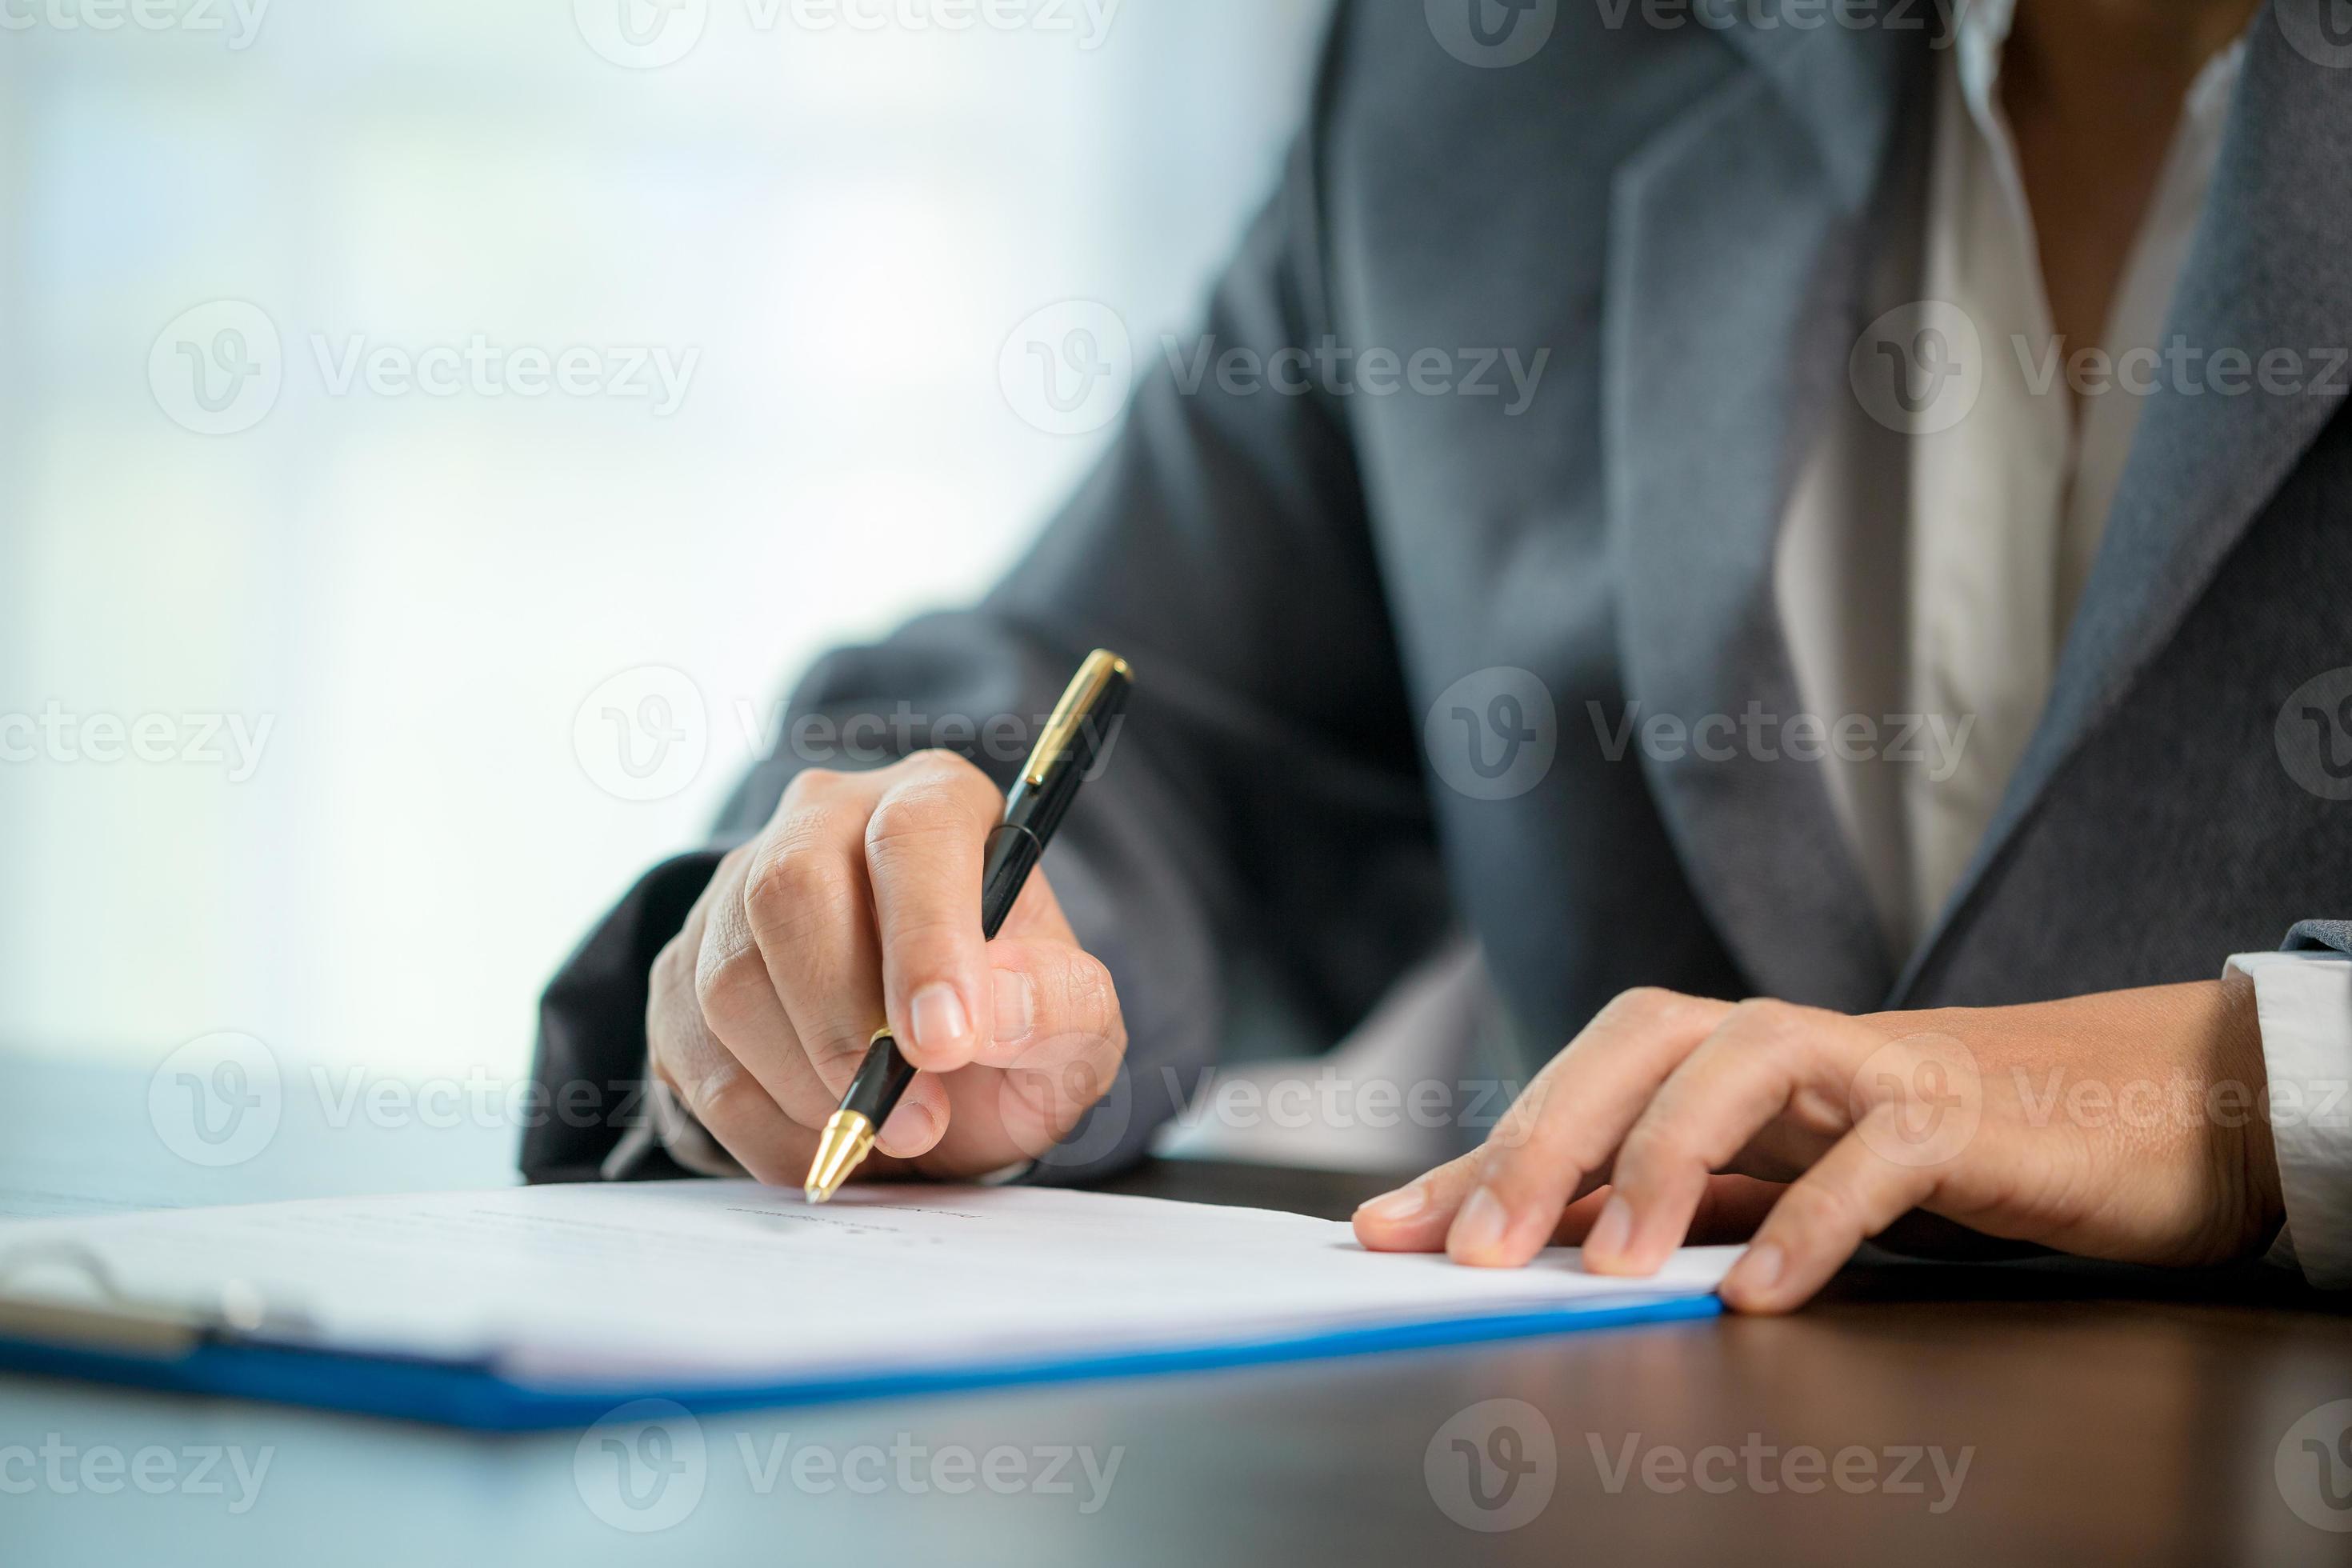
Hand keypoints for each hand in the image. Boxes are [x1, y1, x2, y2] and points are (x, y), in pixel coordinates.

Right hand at [646, 751, 1125, 1184]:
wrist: (938, 1083)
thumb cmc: (1011, 1030)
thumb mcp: (1077, 1027)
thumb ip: (1059, 1006)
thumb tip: (992, 1009)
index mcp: (936, 801)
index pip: (913, 834)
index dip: (925, 937)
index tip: (944, 1041)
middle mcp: (826, 820)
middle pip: (792, 891)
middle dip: (846, 1026)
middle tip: (914, 1119)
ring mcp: (738, 889)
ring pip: (730, 980)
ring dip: (806, 1087)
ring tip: (883, 1132)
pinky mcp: (683, 970)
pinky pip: (692, 1052)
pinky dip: (761, 1126)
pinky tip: (825, 1142)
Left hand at [1352, 980, 2282, 1311]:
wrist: (2118, 1116)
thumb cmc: (1911, 1145)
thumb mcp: (1765, 1181)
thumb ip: (1651, 1204)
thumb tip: (1509, 1243)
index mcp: (1719, 1057)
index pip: (1575, 1084)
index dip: (1477, 1153)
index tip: (1383, 1233)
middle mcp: (1780, 1042)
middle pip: (1639, 1041)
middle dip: (1543, 1135)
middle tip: (1478, 1248)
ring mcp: (1875, 1065)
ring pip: (1750, 1061)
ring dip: (1667, 1155)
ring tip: (1614, 1263)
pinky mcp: (1968, 1116)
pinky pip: (1884, 1152)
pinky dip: (1819, 1219)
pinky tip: (1762, 1296)